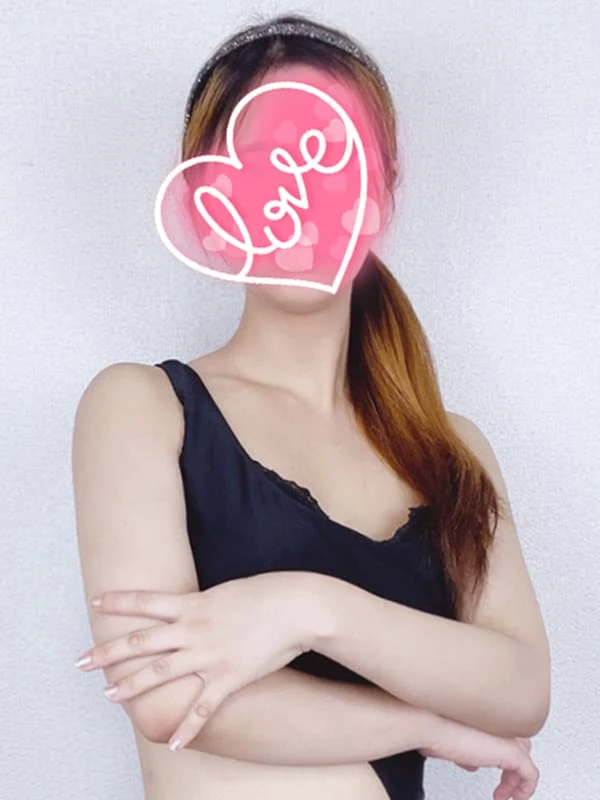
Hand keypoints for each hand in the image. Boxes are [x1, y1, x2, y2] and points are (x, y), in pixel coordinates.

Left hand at [77, 571, 321, 747]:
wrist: (296, 606)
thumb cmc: (266, 594)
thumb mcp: (227, 592)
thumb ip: (203, 604)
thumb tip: (188, 608)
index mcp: (193, 605)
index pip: (146, 602)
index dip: (119, 602)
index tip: (95, 601)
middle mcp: (193, 629)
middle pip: (140, 642)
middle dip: (108, 653)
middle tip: (80, 662)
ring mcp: (208, 654)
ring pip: (160, 673)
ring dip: (132, 686)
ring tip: (109, 696)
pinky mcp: (228, 677)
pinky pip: (202, 707)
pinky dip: (187, 727)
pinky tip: (173, 742)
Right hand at [419, 719, 537, 799]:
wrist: (433, 726)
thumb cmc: (435, 729)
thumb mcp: (452, 744)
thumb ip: (467, 752)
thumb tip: (472, 764)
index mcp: (487, 719)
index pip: (502, 733)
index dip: (497, 753)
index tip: (485, 767)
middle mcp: (500, 725)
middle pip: (518, 744)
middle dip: (510, 766)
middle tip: (502, 785)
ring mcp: (508, 737)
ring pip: (525, 758)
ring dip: (515, 779)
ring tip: (505, 794)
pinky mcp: (512, 752)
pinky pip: (530, 774)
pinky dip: (525, 789)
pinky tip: (513, 797)